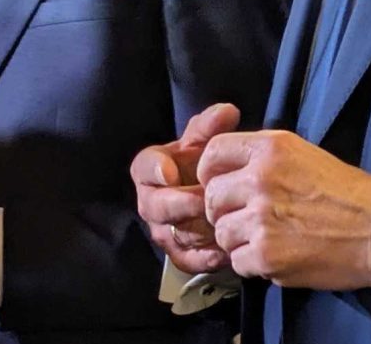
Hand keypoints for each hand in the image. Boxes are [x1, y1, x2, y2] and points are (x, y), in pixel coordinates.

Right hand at [131, 102, 239, 273]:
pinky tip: (223, 250)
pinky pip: (186, 259)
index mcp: (151, 170)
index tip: (171, 170)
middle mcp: (150, 202)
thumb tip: (227, 111)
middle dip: (179, 202)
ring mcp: (163, 230)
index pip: (143, 168)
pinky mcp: (178, 254)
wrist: (213, 197)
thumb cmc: (202, 166)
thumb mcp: (204, 144)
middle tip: (205, 198)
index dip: (154, 170)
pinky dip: (204, 257)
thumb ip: (211, 127)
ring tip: (219, 223)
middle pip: (154, 206)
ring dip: (196, 230)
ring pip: (172, 234)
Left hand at [198, 130, 370, 290]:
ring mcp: (261, 219)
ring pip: (221, 232)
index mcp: (268, 149)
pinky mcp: (267, 255)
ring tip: (263, 240)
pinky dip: (252, 264)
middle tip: (244, 219)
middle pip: (211, 197)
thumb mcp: (301, 153)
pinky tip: (274, 257)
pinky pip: (237, 261)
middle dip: (223, 210)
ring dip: (237, 240)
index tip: (219, 184)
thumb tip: (226, 167)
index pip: (213, 153)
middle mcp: (259, 180)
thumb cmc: (345, 192)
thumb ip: (261, 156)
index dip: (210, 172)